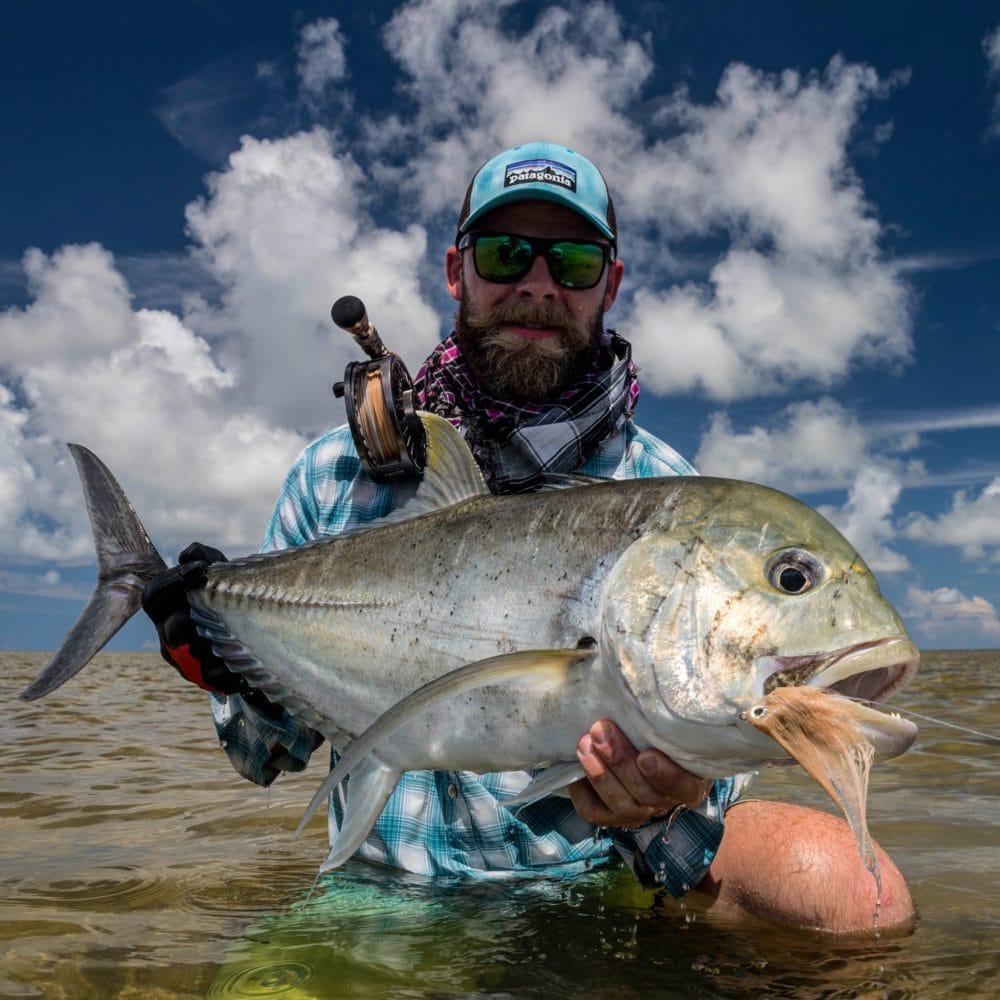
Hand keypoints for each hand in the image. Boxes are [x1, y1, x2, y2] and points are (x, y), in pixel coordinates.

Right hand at [141, 542, 238, 693]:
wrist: (249, 622)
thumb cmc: (224, 593)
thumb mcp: (219, 573)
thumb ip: (207, 558)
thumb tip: (191, 553)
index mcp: (168, 607)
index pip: (154, 595)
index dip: (170, 581)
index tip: (199, 568)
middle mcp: (171, 633)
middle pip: (168, 632)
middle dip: (177, 629)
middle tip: (187, 622)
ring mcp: (186, 657)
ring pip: (188, 661)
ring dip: (202, 659)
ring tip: (217, 658)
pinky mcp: (205, 675)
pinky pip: (210, 680)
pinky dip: (222, 679)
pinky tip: (236, 678)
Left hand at [568, 720, 711, 828]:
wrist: (636, 740)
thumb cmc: (659, 728)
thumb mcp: (670, 722)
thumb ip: (665, 713)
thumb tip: (650, 680)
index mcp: (690, 781)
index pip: (684, 788)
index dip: (666, 776)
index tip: (646, 755)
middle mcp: (666, 800)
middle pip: (646, 793)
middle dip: (620, 761)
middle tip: (600, 730)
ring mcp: (638, 810)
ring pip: (621, 803)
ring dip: (600, 774)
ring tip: (584, 744)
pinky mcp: (611, 815)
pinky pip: (595, 811)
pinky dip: (582, 792)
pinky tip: (573, 769)